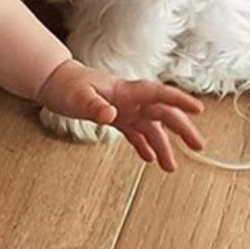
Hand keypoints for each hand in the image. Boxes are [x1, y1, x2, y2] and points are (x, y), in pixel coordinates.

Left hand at [37, 59, 204, 170]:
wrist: (52, 82)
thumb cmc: (64, 83)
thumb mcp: (77, 96)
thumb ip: (94, 106)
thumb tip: (110, 115)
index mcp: (124, 90)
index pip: (157, 93)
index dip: (178, 99)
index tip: (197, 109)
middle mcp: (128, 99)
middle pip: (161, 112)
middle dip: (181, 128)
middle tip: (197, 146)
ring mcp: (123, 108)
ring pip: (150, 127)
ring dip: (162, 145)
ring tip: (170, 166)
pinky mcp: (116, 117)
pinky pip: (135, 132)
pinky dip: (143, 144)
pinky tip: (149, 157)